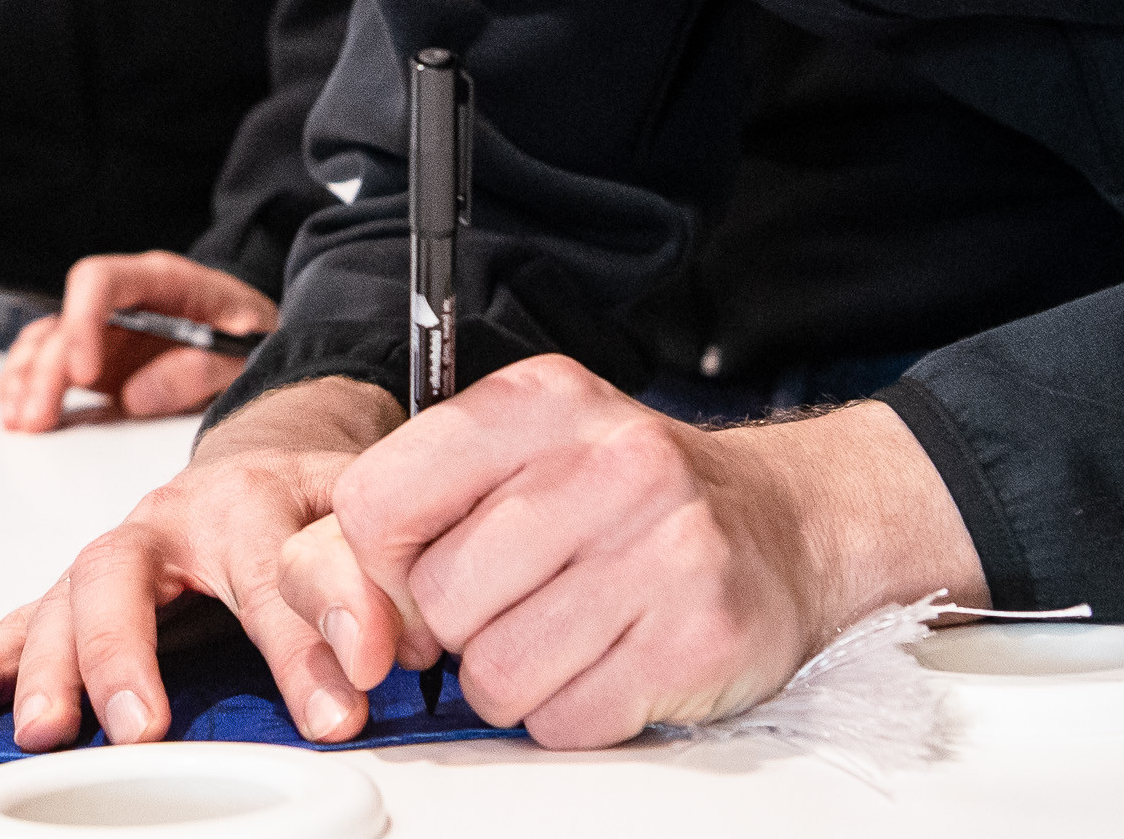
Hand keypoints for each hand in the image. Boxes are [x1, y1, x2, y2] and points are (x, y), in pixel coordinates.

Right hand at [0, 251, 274, 431]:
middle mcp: (123, 298)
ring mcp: (104, 328)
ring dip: (27, 379)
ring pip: (47, 340)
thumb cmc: (252, 333)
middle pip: (66, 320)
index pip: (100, 280)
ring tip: (23, 422)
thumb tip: (136, 397)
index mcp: (161, 279)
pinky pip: (47, 362)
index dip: (83, 322)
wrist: (255, 335)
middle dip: (47, 370)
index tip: (85, 374)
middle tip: (41, 418)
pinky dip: (26, 386)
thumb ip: (201, 368)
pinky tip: (18, 414)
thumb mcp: (246, 347)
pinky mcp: (95, 357)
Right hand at [0, 377, 412, 748]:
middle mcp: (165, 522)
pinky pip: (24, 623)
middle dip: (125, 653)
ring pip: (65, 602)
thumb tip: (387, 645)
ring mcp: (116, 556)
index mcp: (245, 498)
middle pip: (124, 575)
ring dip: (50, 670)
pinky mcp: (83, 592)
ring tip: (45, 733)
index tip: (335, 708)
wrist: (266, 457)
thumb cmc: (308, 498)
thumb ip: (370, 570)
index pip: (271, 570)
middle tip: (140, 727)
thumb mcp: (359, 514)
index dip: (304, 641)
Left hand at [305, 356, 981, 748]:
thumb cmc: (633, 496)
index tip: (418, 575)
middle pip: (438, 601)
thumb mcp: (526, 453)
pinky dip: (577, 711)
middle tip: (514, 604)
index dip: (378, 566)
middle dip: (458, 629)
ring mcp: (664, 550)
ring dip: (517, 678)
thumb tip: (334, 591)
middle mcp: (610, 461)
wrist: (789, 524)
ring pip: (495, 675)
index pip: (379, 501)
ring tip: (568, 631)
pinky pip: (568, 721)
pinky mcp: (699, 637)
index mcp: (541, 401)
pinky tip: (615, 661)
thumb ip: (419, 503)